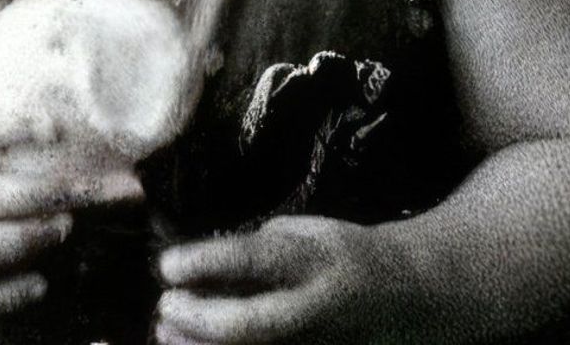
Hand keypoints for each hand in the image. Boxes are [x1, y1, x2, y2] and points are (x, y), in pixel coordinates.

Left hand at [156, 215, 390, 343]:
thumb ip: (256, 253)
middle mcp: (319, 310)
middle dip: (202, 320)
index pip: (254, 260)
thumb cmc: (337, 255)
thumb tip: (198, 272)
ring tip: (167, 334)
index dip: (206, 263)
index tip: (166, 265)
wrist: (405, 296)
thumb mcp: (302, 235)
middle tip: (165, 307)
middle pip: (254, 325)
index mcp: (315, 260)